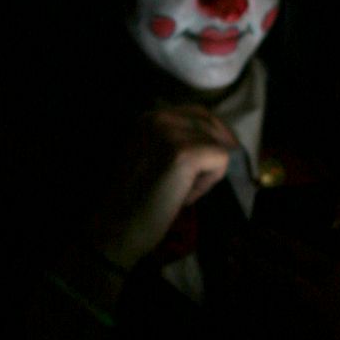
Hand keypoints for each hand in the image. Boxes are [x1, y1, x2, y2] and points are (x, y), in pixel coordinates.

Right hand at [95, 105, 237, 271]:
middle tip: (192, 183)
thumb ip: (175, 139)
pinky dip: (207, 183)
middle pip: (212, 125)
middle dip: (212, 153)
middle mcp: (159, 117)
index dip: (212, 135)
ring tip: (180, 190)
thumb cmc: (136, 199)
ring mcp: (171, 133)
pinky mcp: (185, 152)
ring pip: (218, 144)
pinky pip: (221, 159)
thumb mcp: (152, 154)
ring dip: (207, 171)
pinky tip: (183, 196)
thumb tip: (216, 137)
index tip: (210, 159)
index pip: (198, 113)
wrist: (118, 227)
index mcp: (149, 116)